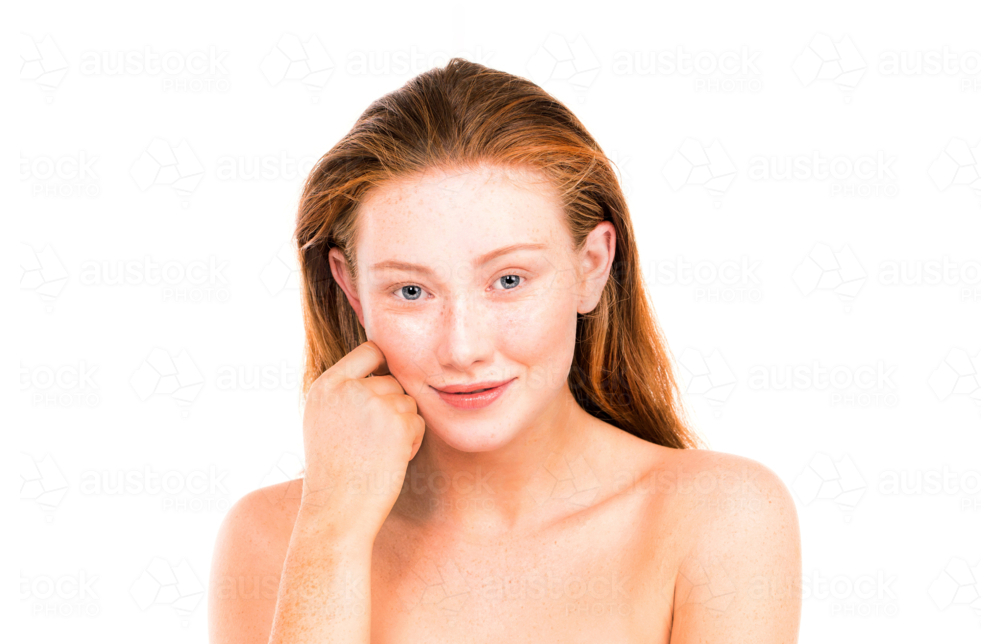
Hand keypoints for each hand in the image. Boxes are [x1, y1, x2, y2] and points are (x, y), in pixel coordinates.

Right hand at [298, 341, 424, 540]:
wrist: (336, 510)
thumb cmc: (332, 473)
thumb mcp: (322, 420)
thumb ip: (344, 392)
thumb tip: (382, 369)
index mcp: (326, 386)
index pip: (369, 351)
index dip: (385, 364)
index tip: (389, 381)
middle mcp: (349, 388)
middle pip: (393, 381)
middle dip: (393, 407)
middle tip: (374, 441)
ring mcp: (374, 402)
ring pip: (408, 402)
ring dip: (403, 427)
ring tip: (378, 453)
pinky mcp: (398, 422)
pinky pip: (418, 423)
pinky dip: (411, 442)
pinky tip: (390, 461)